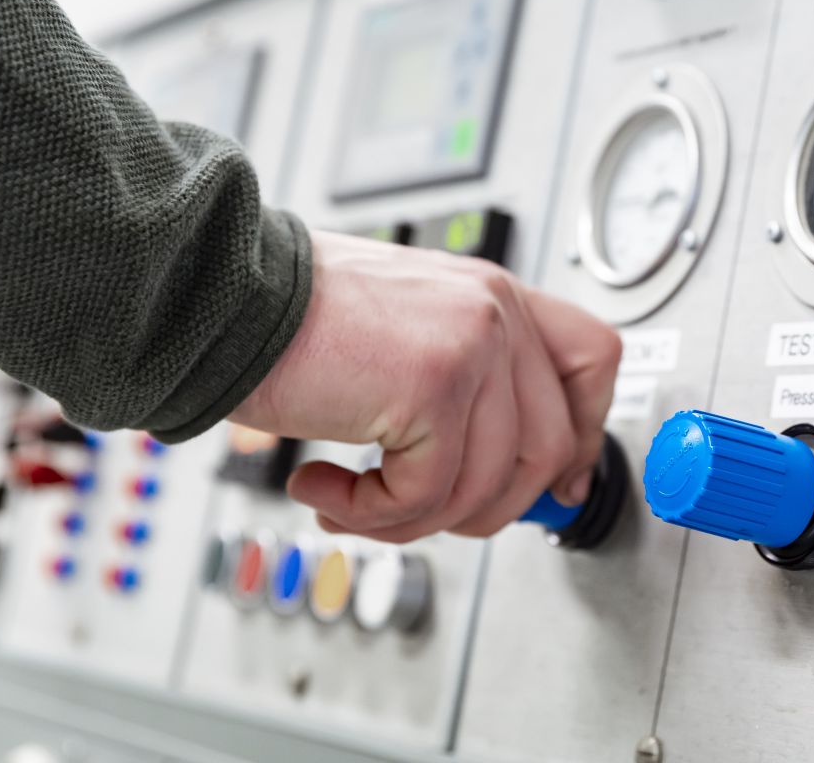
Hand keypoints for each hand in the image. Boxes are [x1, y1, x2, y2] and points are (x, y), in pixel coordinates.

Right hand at [231, 231, 621, 542]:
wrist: (219, 297)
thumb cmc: (290, 321)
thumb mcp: (402, 336)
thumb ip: (462, 384)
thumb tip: (505, 472)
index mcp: (493, 296)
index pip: (594, 358)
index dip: (586, 431)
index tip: (557, 480)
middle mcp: (494, 312)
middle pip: (549, 445)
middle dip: (487, 506)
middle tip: (419, 511)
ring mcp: (472, 346)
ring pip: (488, 485)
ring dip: (413, 518)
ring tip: (349, 500)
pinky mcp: (434, 387)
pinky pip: (428, 495)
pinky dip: (370, 514)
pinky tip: (321, 486)